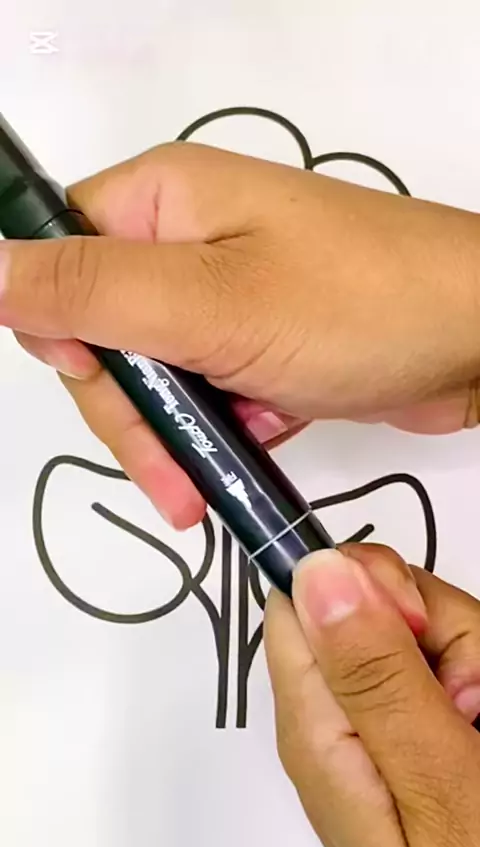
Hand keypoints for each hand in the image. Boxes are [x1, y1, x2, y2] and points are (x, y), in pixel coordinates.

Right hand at [2, 143, 479, 525]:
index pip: (58, 265)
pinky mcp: (259, 336)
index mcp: (162, 201)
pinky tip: (261, 437)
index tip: (115, 386)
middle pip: (105, 334)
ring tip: (214, 479)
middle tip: (173, 474)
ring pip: (156, 374)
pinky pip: (208, 387)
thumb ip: (89, 288)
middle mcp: (187, 239)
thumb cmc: (364, 306)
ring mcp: (226, 291)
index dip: (70, 337)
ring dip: (179, 432)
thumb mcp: (210, 301)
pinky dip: (224, 426)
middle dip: (134, 413)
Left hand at [264, 544, 479, 846]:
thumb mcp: (435, 781)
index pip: (300, 597)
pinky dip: (476, 679)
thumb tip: (313, 572)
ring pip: (419, 628)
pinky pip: (445, 665)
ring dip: (469, 655)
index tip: (415, 625)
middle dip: (436, 625)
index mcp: (317, 725)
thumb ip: (374, 676)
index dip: (361, 587)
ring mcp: (381, 721)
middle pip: (367, 603)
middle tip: (466, 692)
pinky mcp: (417, 728)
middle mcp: (338, 717)